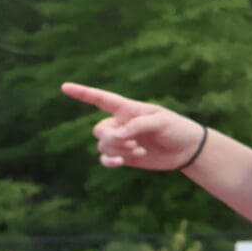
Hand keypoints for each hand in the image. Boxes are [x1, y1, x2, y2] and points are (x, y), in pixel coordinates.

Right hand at [62, 82, 203, 171]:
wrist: (187, 150)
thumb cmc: (177, 129)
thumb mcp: (161, 122)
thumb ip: (136, 126)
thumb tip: (114, 137)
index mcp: (127, 109)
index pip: (101, 99)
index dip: (82, 93)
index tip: (64, 87)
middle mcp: (120, 123)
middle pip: (99, 129)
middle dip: (112, 139)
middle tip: (133, 143)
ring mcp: (121, 141)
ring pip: (102, 145)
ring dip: (118, 150)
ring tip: (139, 150)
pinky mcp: (123, 156)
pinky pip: (104, 159)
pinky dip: (110, 161)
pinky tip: (120, 163)